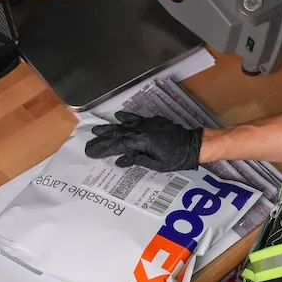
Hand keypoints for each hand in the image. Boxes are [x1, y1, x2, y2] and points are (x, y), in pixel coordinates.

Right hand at [84, 111, 202, 171]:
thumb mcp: (156, 165)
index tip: (91, 152)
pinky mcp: (152, 122)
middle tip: (88, 144)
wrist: (193, 145)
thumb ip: (137, 160)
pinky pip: (136, 119)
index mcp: (142, 142)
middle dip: (102, 140)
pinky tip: (117, 116)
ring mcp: (147, 124)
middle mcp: (142, 130)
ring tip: (96, 130)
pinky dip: (126, 118)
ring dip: (110, 128)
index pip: (117, 145)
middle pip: (117, 135)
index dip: (103, 149)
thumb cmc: (176, 159)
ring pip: (124, 126)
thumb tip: (120, 161)